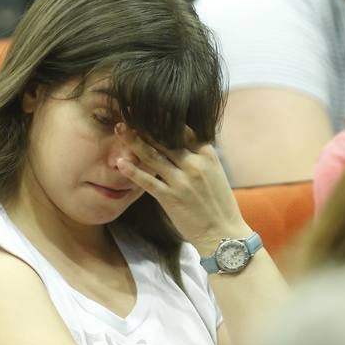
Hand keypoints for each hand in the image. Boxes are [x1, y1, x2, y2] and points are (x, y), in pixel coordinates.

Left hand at [114, 124, 249, 253]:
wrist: (224, 235)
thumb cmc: (219, 203)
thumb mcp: (215, 172)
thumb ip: (199, 155)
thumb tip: (182, 137)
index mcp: (207, 155)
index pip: (183, 129)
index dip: (164, 117)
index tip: (148, 109)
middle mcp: (194, 164)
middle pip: (164, 139)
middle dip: (144, 125)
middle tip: (128, 114)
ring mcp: (182, 181)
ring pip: (153, 156)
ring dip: (134, 141)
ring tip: (120, 130)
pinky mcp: (170, 198)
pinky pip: (147, 182)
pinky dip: (133, 171)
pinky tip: (121, 163)